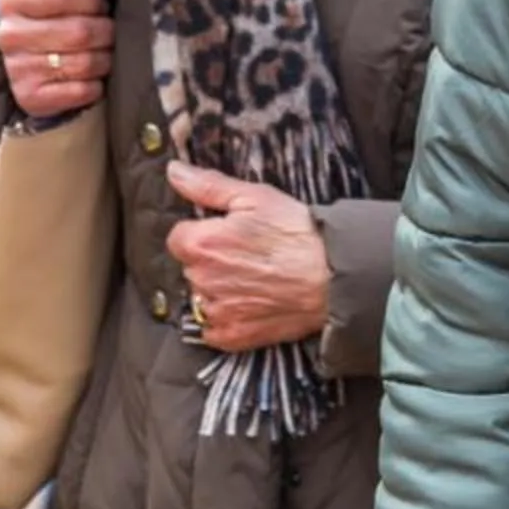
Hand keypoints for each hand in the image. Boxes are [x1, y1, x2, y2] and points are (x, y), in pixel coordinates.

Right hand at [0, 0, 111, 117]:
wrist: (31, 63)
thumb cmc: (54, 20)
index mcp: (11, 0)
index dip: (94, 0)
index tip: (101, 6)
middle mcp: (9, 34)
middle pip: (80, 32)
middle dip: (106, 31)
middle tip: (109, 32)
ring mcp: (17, 68)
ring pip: (85, 63)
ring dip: (105, 59)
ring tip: (103, 53)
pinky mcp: (30, 98)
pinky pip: (81, 91)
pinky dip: (96, 85)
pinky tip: (92, 77)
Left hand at [165, 164, 330, 353]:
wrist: (333, 278)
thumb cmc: (297, 235)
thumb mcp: (255, 197)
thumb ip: (207, 186)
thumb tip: (175, 172)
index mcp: (201, 244)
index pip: (179, 237)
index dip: (203, 233)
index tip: (226, 234)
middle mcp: (202, 280)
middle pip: (191, 267)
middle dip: (211, 260)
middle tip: (247, 254)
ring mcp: (216, 311)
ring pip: (202, 296)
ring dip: (218, 289)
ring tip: (254, 279)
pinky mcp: (231, 336)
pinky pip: (213, 328)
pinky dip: (226, 317)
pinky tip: (251, 303)